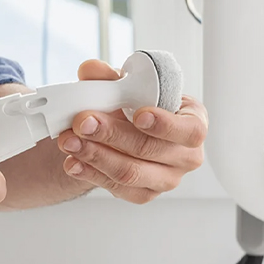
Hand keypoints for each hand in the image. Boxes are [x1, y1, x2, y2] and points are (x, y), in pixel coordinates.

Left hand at [55, 60, 207, 203]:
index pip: (191, 130)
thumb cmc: (133, 106)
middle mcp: (186, 155)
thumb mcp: (125, 87)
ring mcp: (166, 178)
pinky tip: (73, 161)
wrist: (119, 133)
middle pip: (150, 150)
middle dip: (112, 134)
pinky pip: (116, 188)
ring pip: (130, 173)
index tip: (138, 115)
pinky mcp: (143, 194)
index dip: (165, 124)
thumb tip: (91, 69)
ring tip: (69, 141)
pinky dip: (90, 173)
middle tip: (84, 122)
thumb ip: (109, 77)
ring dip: (95, 155)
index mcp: (193, 121)